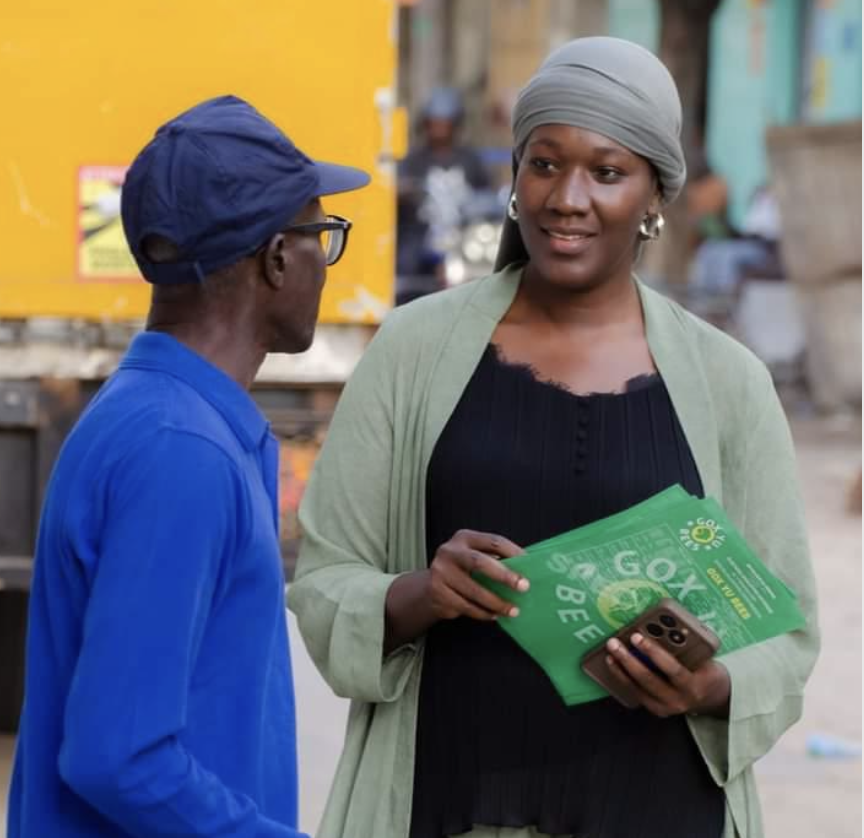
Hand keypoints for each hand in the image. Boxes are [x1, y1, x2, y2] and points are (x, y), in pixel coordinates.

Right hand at [425, 529, 527, 621]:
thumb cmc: (462, 570)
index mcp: (464, 538)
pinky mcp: (437, 592)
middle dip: (504, 576)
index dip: (513, 552)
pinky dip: (483, 612)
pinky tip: (494, 614)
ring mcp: (441, 572)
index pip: (493, 541)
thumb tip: (526, 570)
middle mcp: (450, 552)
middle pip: (479, 562)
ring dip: (496, 602)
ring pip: (473, 590)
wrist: (432, 586)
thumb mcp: (475, 556)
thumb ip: (495, 559)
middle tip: (523, 587)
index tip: (529, 564)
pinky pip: (465, 606)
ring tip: (512, 610)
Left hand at [604, 632, 730, 718]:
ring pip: (638, 689)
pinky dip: (623, 679)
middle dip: (629, 660)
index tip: (637, 637)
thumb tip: (660, 626)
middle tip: (614, 643)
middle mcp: (679, 700)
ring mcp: (666, 708)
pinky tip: (614, 665)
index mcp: (694, 685)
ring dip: (620, 670)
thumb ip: (685, 648)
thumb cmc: (707, 671)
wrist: (713, 698)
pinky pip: (636, 694)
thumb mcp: (704, 660)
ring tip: (610, 653)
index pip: (672, 669)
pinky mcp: (656, 710)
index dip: (653, 653)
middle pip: (649, 680)